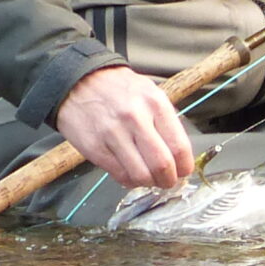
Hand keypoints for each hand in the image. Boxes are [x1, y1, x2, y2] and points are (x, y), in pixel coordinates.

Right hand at [55, 63, 195, 190]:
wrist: (79, 82)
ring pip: (141, 176)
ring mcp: (114, 135)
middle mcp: (136, 119)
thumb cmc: (119, 89)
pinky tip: (131, 173)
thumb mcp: (150, 93)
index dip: (184, 166)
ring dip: (149, 183)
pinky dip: (130, 181)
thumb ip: (166, 121)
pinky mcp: (95, 149)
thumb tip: (180, 155)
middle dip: (169, 180)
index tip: (183, 171)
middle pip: (162, 165)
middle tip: (168, 180)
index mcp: (155, 104)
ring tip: (149, 178)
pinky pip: (120, 175)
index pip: (179, 146)